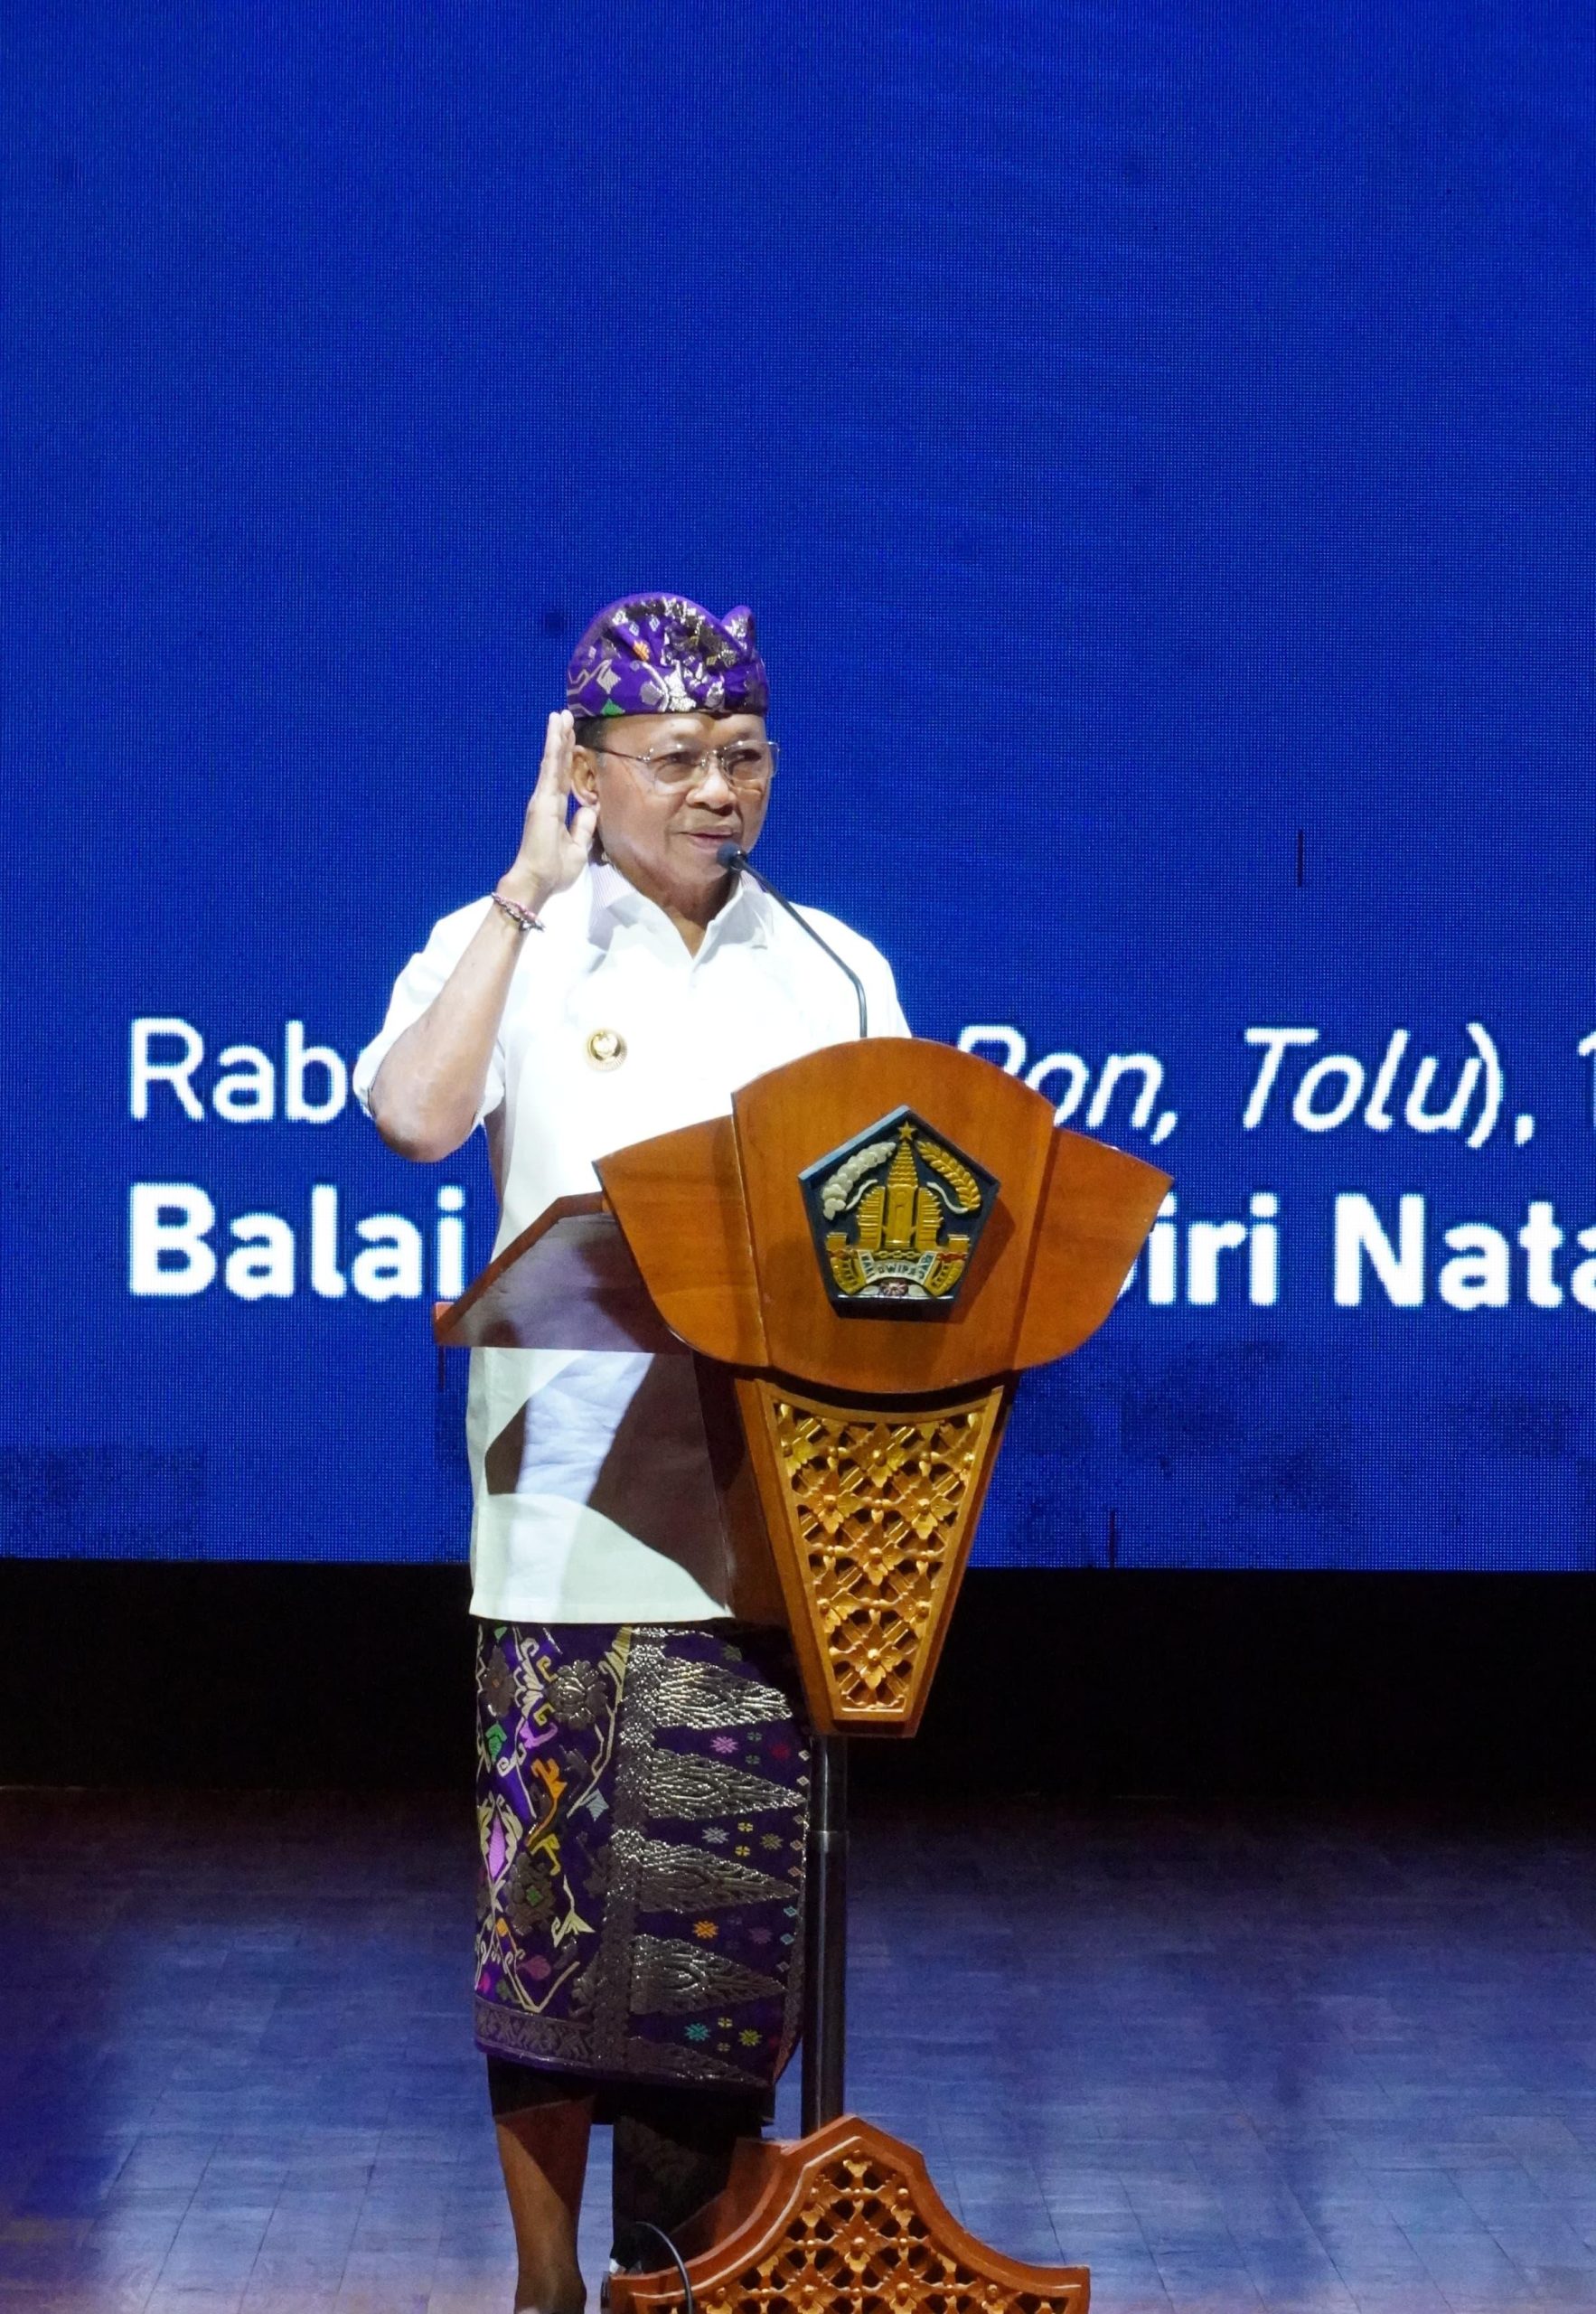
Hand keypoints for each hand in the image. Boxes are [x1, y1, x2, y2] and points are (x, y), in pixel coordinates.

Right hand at [498, 710, 598, 913]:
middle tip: (564, 715)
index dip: (568, 758)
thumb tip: (590, 809)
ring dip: (557, 737)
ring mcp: (544, 797)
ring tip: (560, 714)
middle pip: (558, 764)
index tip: (571, 738)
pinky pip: (551, 768)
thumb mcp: (578, 849)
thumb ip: (583, 827)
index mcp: (557, 811)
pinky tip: (556, 730)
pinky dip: (554, 748)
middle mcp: (549, 800)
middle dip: (562, 740)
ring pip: (553, 761)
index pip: (565, 779)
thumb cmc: (555, 871)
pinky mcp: (542, 798)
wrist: (538, 882)